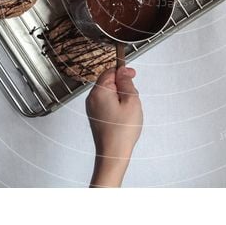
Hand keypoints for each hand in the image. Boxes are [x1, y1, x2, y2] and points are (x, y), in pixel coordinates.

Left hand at [86, 66, 142, 186]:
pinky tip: (123, 116)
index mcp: (99, 91)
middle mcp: (92, 98)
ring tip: (128, 110)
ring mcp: (92, 108)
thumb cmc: (122, 131)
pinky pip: (107, 103)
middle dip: (123, 86)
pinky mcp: (95, 116)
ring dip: (120, 96)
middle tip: (133, 98)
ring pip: (109, 93)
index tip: (133, 75)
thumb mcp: (131, 100)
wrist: (113, 154)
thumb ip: (126, 82)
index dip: (123, 72)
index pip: (110, 71)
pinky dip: (116, 105)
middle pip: (109, 81)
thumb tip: (123, 70)